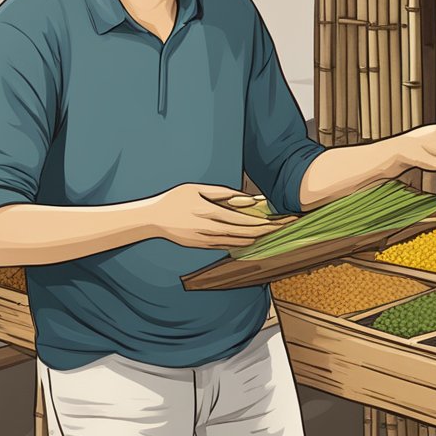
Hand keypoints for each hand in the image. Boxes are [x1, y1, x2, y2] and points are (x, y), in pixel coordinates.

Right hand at [145, 183, 288, 248]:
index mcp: (209, 213)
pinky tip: (251, 240)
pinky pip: (226, 246)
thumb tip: (244, 197)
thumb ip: (222, 193)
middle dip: (265, 232)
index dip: (263, 223)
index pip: (243, 221)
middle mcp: (210, 229)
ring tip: (271, 234)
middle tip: (282, 228)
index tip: (278, 222)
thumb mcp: (197, 189)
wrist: (153, 219)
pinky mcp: (202, 246)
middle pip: (245, 234)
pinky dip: (241, 243)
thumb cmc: (175, 199)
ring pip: (237, 242)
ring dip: (256, 239)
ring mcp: (206, 240)